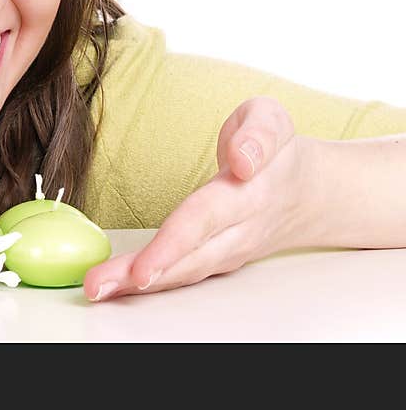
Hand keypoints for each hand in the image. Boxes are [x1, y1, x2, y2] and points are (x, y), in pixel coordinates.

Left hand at [83, 96, 318, 300]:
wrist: (312, 193)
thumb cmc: (278, 150)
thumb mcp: (273, 119)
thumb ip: (258, 133)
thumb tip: (242, 159)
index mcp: (248, 194)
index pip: (205, 220)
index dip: (173, 245)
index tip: (143, 268)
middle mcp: (237, 232)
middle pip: (187, 258)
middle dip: (141, 276)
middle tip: (97, 287)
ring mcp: (228, 253)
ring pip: (182, 273)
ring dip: (136, 286)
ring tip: (96, 289)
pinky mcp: (216, 261)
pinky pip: (181, 275)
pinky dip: (147, 285)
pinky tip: (114, 287)